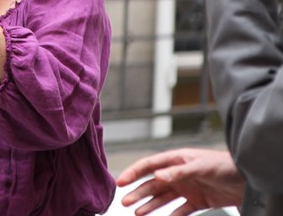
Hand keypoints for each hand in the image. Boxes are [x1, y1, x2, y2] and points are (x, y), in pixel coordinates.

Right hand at [116, 148, 243, 215]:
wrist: (249, 178)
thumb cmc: (224, 165)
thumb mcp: (200, 166)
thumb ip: (178, 171)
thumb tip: (157, 175)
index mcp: (176, 160)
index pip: (149, 166)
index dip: (133, 173)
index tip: (120, 182)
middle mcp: (178, 174)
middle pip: (153, 184)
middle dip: (138, 192)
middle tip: (124, 202)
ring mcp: (187, 187)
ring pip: (164, 198)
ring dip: (150, 205)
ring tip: (137, 213)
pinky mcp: (198, 201)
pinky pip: (181, 210)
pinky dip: (172, 215)